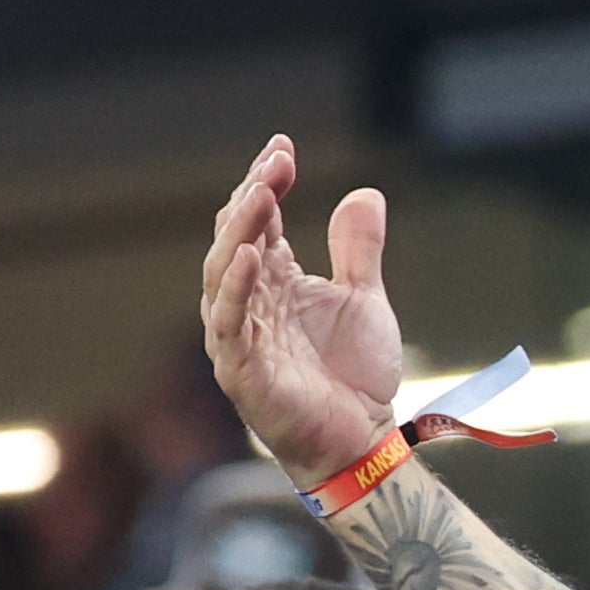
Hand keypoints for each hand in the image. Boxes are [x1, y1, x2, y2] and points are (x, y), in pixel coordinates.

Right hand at [199, 134, 406, 480]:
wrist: (360, 441)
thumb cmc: (353, 376)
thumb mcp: (364, 300)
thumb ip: (358, 250)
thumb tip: (365, 193)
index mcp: (273, 282)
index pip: (260, 222)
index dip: (267, 183)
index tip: (283, 147)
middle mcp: (248, 302)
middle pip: (236, 237)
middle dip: (254, 197)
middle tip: (275, 162)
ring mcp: (238, 335)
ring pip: (224, 272)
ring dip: (241, 232)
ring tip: (260, 195)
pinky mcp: (240, 370)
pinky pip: (229, 323)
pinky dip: (236, 289)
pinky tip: (251, 256)